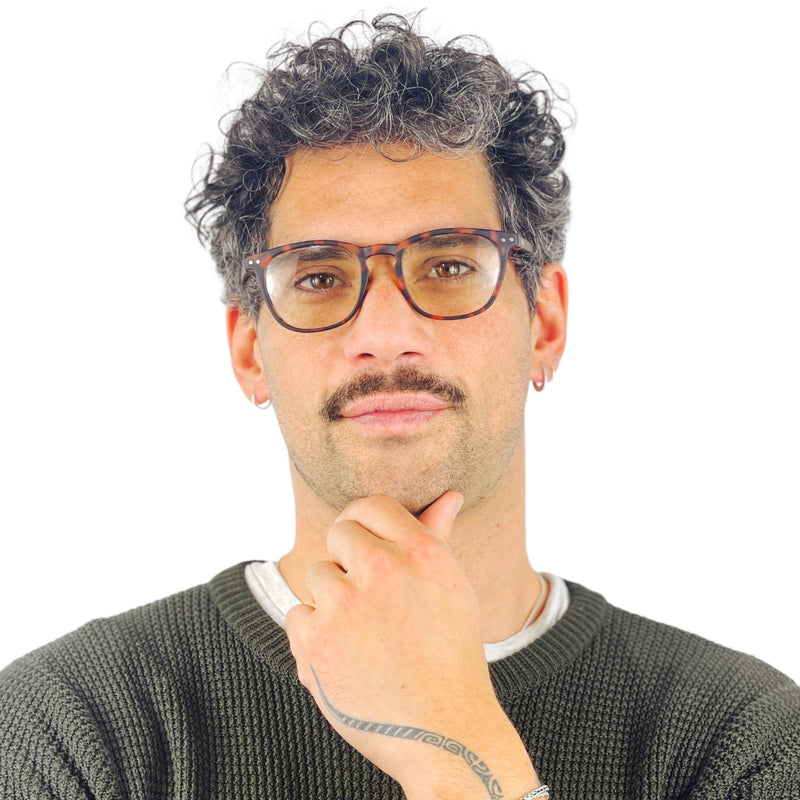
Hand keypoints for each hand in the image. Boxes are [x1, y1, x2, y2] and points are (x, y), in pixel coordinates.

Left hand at [285, 492, 537, 799]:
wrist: (444, 730)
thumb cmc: (451, 654)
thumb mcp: (452, 588)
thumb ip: (436, 535)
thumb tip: (447, 495)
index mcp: (420, 550)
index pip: (370, 505)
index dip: (363, 522)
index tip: (362, 541)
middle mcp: (382, 568)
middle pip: (339, 533)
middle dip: (348, 559)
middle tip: (369, 598)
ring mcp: (344, 603)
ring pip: (318, 575)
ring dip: (332, 601)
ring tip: (366, 637)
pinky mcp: (314, 639)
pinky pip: (298, 615)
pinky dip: (314, 636)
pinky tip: (346, 658)